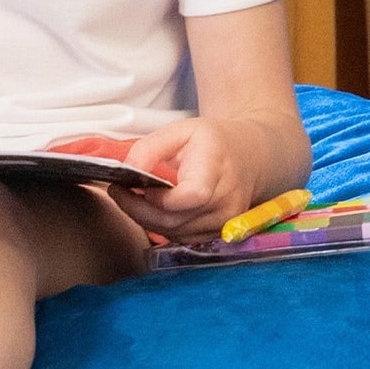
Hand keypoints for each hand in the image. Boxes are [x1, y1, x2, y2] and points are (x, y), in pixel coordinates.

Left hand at [122, 116, 257, 241]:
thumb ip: (150, 147)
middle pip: (177, 220)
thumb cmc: (214, 142)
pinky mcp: (220, 234)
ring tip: (133, 198)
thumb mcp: (181, 130)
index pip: (193, 195)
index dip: (162, 199)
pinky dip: (163, 227)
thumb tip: (126, 168)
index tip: (141, 186)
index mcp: (217, 168)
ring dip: (147, 220)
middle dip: (140, 210)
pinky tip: (153, 210)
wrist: (251, 158)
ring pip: (176, 233)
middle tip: (118, 192)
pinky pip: (183, 238)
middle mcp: (226, 200)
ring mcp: (226, 221)